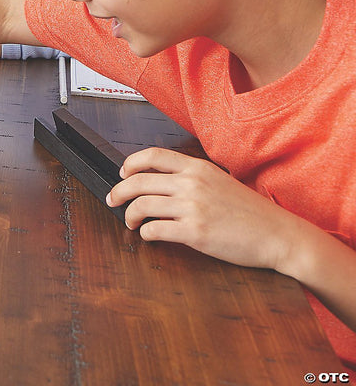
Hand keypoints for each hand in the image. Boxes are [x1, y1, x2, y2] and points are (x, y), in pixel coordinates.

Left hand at [106, 147, 295, 269]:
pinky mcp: (195, 233)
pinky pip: (156, 230)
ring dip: (129, 215)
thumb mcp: (219, 181)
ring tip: (130, 222)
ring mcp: (192, 207)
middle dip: (119, 191)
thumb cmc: (251, 212)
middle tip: (112, 200)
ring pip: (142, 206)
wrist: (278, 235)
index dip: (130, 163)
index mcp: (197, 168)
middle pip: (139, 181)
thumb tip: (161, 181)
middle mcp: (192, 183)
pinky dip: (146, 233)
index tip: (121, 173)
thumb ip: (192, 177)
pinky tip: (149, 236)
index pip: (153, 155)